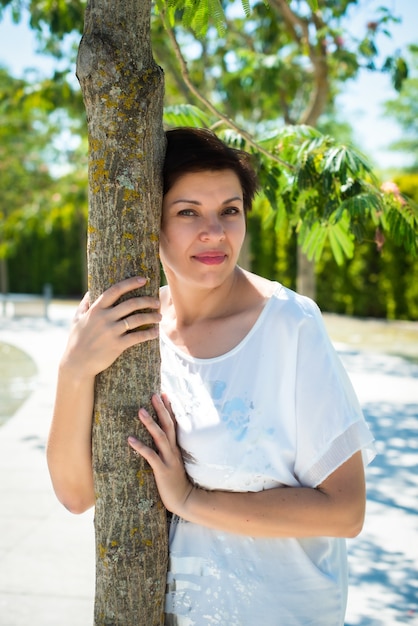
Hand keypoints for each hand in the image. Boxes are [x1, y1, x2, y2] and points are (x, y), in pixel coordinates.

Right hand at [61, 276, 160, 377]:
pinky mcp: (117, 345)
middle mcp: (104, 318)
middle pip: (131, 303)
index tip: (143, 280)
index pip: (115, 290)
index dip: (130, 283)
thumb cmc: (77, 340)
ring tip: (159, 317)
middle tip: (157, 302)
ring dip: (151, 316)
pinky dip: (149, 334)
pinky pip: (137, 337)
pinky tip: (156, 332)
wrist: (77, 363)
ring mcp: (111, 331)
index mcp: (95, 310)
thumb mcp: (77, 319)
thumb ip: (84, 304)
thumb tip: (91, 291)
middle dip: (147, 301)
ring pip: (137, 319)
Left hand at [128, 394, 193, 514]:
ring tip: (140, 411)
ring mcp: (169, 459)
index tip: (164, 394)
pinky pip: (150, 456)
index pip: (173, 423)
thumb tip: (157, 442)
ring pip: (160, 437)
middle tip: (154, 395)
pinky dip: (140, 447)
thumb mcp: (173, 463)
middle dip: (161, 409)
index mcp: (176, 447)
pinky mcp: (162, 470)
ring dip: (150, 423)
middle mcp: (173, 450)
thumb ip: (167, 452)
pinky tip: (130, 439)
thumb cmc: (176, 482)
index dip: (169, 408)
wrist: (185, 500)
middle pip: (168, 425)